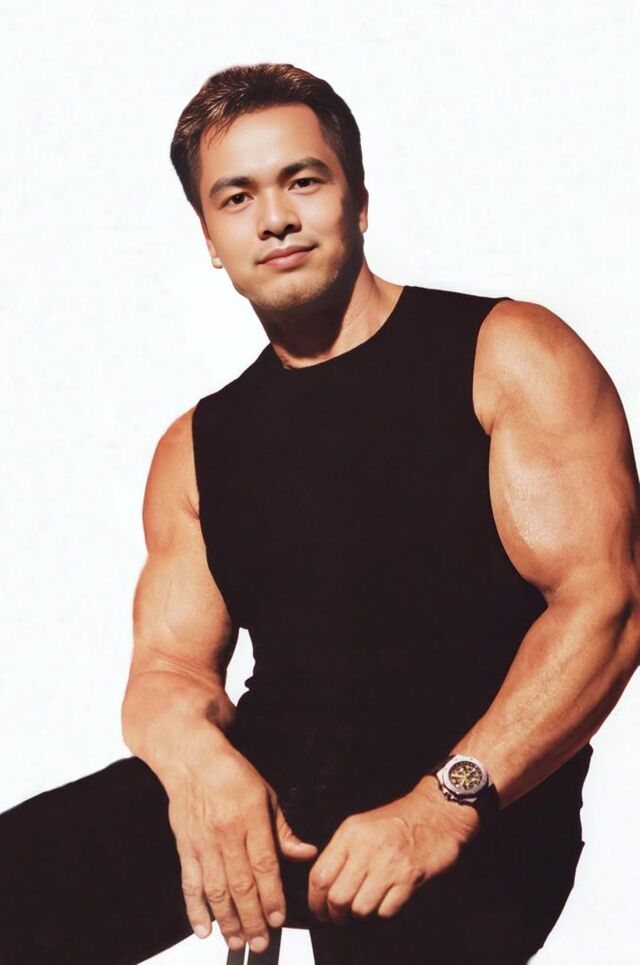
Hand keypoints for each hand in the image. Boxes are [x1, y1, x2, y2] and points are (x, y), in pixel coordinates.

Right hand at [163, 739, 317, 952]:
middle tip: (261, 942)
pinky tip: (204, 928)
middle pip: (240, 884)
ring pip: (216, 889)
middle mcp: (226, 833)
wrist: (192, 760)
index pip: (264, 865)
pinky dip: (195, 909)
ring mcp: (203, 842)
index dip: (272, 895)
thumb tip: (307, 853)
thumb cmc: (232, 775)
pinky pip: (190, 883)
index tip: (278, 918)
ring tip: (237, 942)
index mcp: (251, 818)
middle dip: (252, 918)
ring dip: (227, 920)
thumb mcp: (267, 795)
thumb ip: (284, 830)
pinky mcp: (185, 847)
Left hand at [307, 775, 479, 923]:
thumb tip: (322, 884)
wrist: (435, 812)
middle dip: (335, 914)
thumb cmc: (397, 820)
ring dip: (360, 913)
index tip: (319, 909)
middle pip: (337, 897)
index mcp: (350, 833)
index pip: (320, 875)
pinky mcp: (409, 878)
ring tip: (364, 906)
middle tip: (338, 917)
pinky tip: (386, 899)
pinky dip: (384, 911)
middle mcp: (366, 848)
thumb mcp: (361, 825)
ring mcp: (389, 864)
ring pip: (360, 908)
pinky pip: (386, 910)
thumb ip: (341, 851)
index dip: (315, 900)